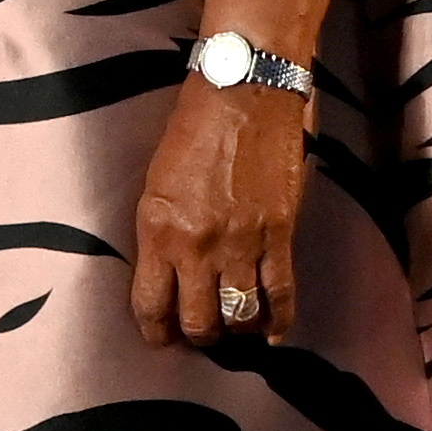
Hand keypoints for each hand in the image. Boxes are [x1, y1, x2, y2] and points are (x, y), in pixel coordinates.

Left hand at [129, 72, 309, 348]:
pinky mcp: (279, 234)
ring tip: (235, 330)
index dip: (157, 333)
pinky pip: (280, 293)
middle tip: (202, 335)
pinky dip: (277, 320)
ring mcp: (241, 244)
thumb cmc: (193, 128)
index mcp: (159, 231)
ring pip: (239, 316)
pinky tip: (272, 333)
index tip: (163, 338)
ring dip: (237, 331)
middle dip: (199, 337)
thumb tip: (169, 274)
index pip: (151, 306)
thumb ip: (161, 233)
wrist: (244, 92)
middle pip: (199, 322)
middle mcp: (197, 246)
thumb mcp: (157, 182)